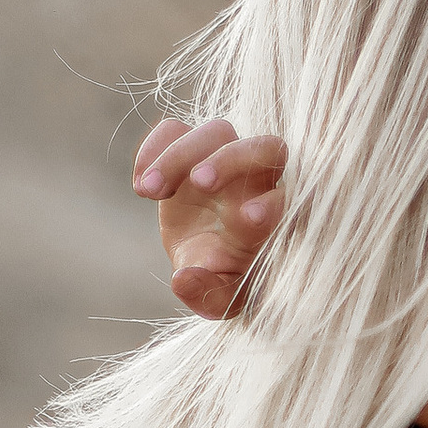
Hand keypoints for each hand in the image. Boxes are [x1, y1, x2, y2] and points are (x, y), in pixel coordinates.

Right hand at [135, 112, 287, 318]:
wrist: (202, 262)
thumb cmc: (223, 281)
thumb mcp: (220, 299)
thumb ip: (209, 295)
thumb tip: (184, 280)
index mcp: (274, 220)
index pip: (286, 199)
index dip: (272, 205)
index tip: (248, 220)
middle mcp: (258, 183)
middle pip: (263, 147)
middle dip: (232, 160)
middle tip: (199, 183)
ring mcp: (224, 161)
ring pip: (217, 132)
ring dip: (181, 154)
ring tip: (150, 191)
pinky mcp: (190, 152)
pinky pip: (174, 129)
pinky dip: (153, 148)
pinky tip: (141, 187)